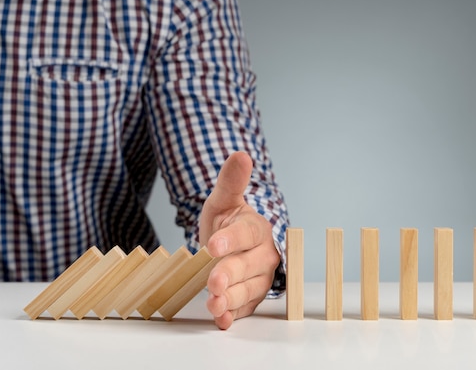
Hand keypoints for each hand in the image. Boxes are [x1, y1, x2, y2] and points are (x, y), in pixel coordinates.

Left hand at [199, 151, 280, 329]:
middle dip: (229, 274)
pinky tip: (221, 320)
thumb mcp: (224, 200)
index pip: (245, 234)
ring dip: (230, 299)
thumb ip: (231, 181)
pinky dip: (232, 316)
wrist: (232, 243)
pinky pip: (244, 308)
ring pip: (247, 290)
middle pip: (247, 266)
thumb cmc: (229, 221)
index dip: (230, 240)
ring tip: (213, 304)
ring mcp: (258, 279)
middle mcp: (263, 255)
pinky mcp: (251, 297)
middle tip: (212, 282)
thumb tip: (241, 155)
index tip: (214, 245)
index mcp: (256, 229)